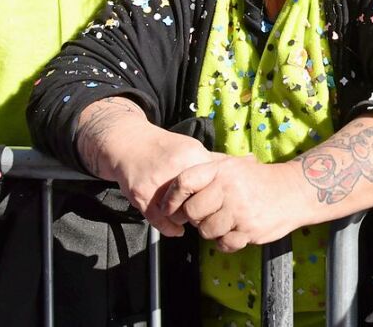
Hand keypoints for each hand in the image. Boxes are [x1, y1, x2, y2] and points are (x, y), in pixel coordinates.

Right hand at [76, 103, 224, 236]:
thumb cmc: (163, 147)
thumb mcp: (190, 146)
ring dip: (185, 220)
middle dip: (202, 210)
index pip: (212, 183)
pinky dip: (170, 229)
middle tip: (205, 214)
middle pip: (197, 200)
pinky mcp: (141, 195)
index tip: (218, 202)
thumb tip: (243, 167)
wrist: (129, 143)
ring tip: (190, 219)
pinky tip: (176, 230)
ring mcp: (156, 183)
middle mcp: (174, 168)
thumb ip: (211, 161)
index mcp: (191, 155)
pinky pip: (159, 220)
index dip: (216, 196)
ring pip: (178, 213)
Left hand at [159, 155, 304, 251]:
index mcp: (222, 170)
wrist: (293, 191)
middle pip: (191, 212)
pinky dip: (226, 242)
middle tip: (203, 216)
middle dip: (193, 218)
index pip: (184, 182)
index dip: (171, 197)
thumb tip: (176, 188)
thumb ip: (209, 174)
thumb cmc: (259, 180)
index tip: (168, 208)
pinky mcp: (248, 229)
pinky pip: (224, 243)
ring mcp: (238, 210)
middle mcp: (228, 188)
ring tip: (224, 222)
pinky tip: (235, 231)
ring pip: (206, 231)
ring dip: (211, 231)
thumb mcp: (235, 166)